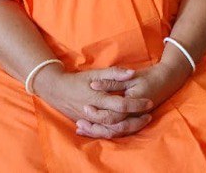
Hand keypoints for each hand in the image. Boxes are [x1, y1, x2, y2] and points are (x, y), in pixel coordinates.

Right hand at [37, 66, 153, 138]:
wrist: (56, 90)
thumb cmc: (78, 80)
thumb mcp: (95, 72)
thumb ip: (114, 73)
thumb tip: (131, 73)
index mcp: (98, 98)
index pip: (121, 105)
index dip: (137, 104)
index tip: (149, 102)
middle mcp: (94, 112)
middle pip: (119, 122)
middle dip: (136, 121)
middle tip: (149, 115)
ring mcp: (90, 121)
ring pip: (112, 130)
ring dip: (129, 128)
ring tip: (141, 122)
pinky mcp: (88, 125)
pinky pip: (104, 132)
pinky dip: (117, 132)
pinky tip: (127, 128)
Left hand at [81, 58, 188, 138]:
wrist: (167, 80)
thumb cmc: (148, 77)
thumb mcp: (130, 76)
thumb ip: (112, 80)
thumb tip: (94, 85)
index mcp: (132, 103)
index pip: (113, 114)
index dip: (98, 113)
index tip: (85, 108)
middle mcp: (134, 115)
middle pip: (112, 128)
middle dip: (96, 129)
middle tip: (79, 124)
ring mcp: (135, 119)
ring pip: (115, 132)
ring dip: (99, 132)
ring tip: (82, 128)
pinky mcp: (134, 120)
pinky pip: (119, 130)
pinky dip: (106, 130)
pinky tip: (93, 129)